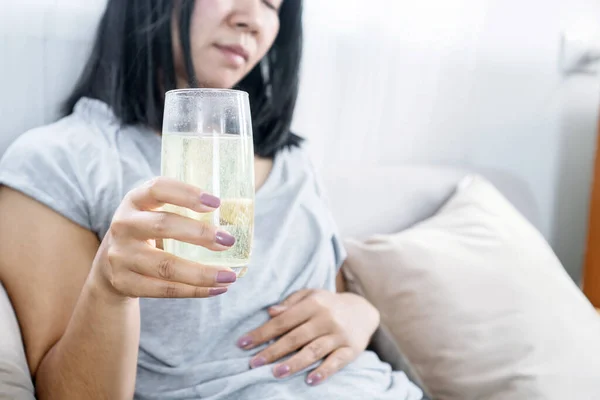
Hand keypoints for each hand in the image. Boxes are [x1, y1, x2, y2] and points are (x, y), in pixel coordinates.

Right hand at [91, 177, 237, 299]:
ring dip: (202, 272)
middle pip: (163, 225)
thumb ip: (184, 209)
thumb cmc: (148, 231)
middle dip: (200, 234)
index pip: (158, 188)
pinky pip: (164, 290)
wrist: (110, 264)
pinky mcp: (125, 282)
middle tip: (228, 240)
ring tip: (229, 275)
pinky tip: (217, 288)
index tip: (216, 202)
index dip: (187, 193)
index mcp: (135, 200)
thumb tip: (235, 213)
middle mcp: (124, 225)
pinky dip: (195, 291)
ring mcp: (121, 255)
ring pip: (166, 266)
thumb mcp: (155, 212)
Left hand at [237, 289, 379, 385]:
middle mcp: (326, 319)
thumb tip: (270, 313)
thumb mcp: (311, 295)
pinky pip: (336, 362)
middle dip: (273, 351)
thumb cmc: (328, 304)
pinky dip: (324, 371)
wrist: (363, 311)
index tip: (243, 344)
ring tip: (276, 373)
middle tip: (254, 363)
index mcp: (313, 304)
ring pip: (314, 350)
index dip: (262, 332)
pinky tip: (310, 380)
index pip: (283, 320)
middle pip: (295, 337)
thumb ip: (290, 303)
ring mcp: (338, 335)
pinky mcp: (351, 350)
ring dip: (294, 362)